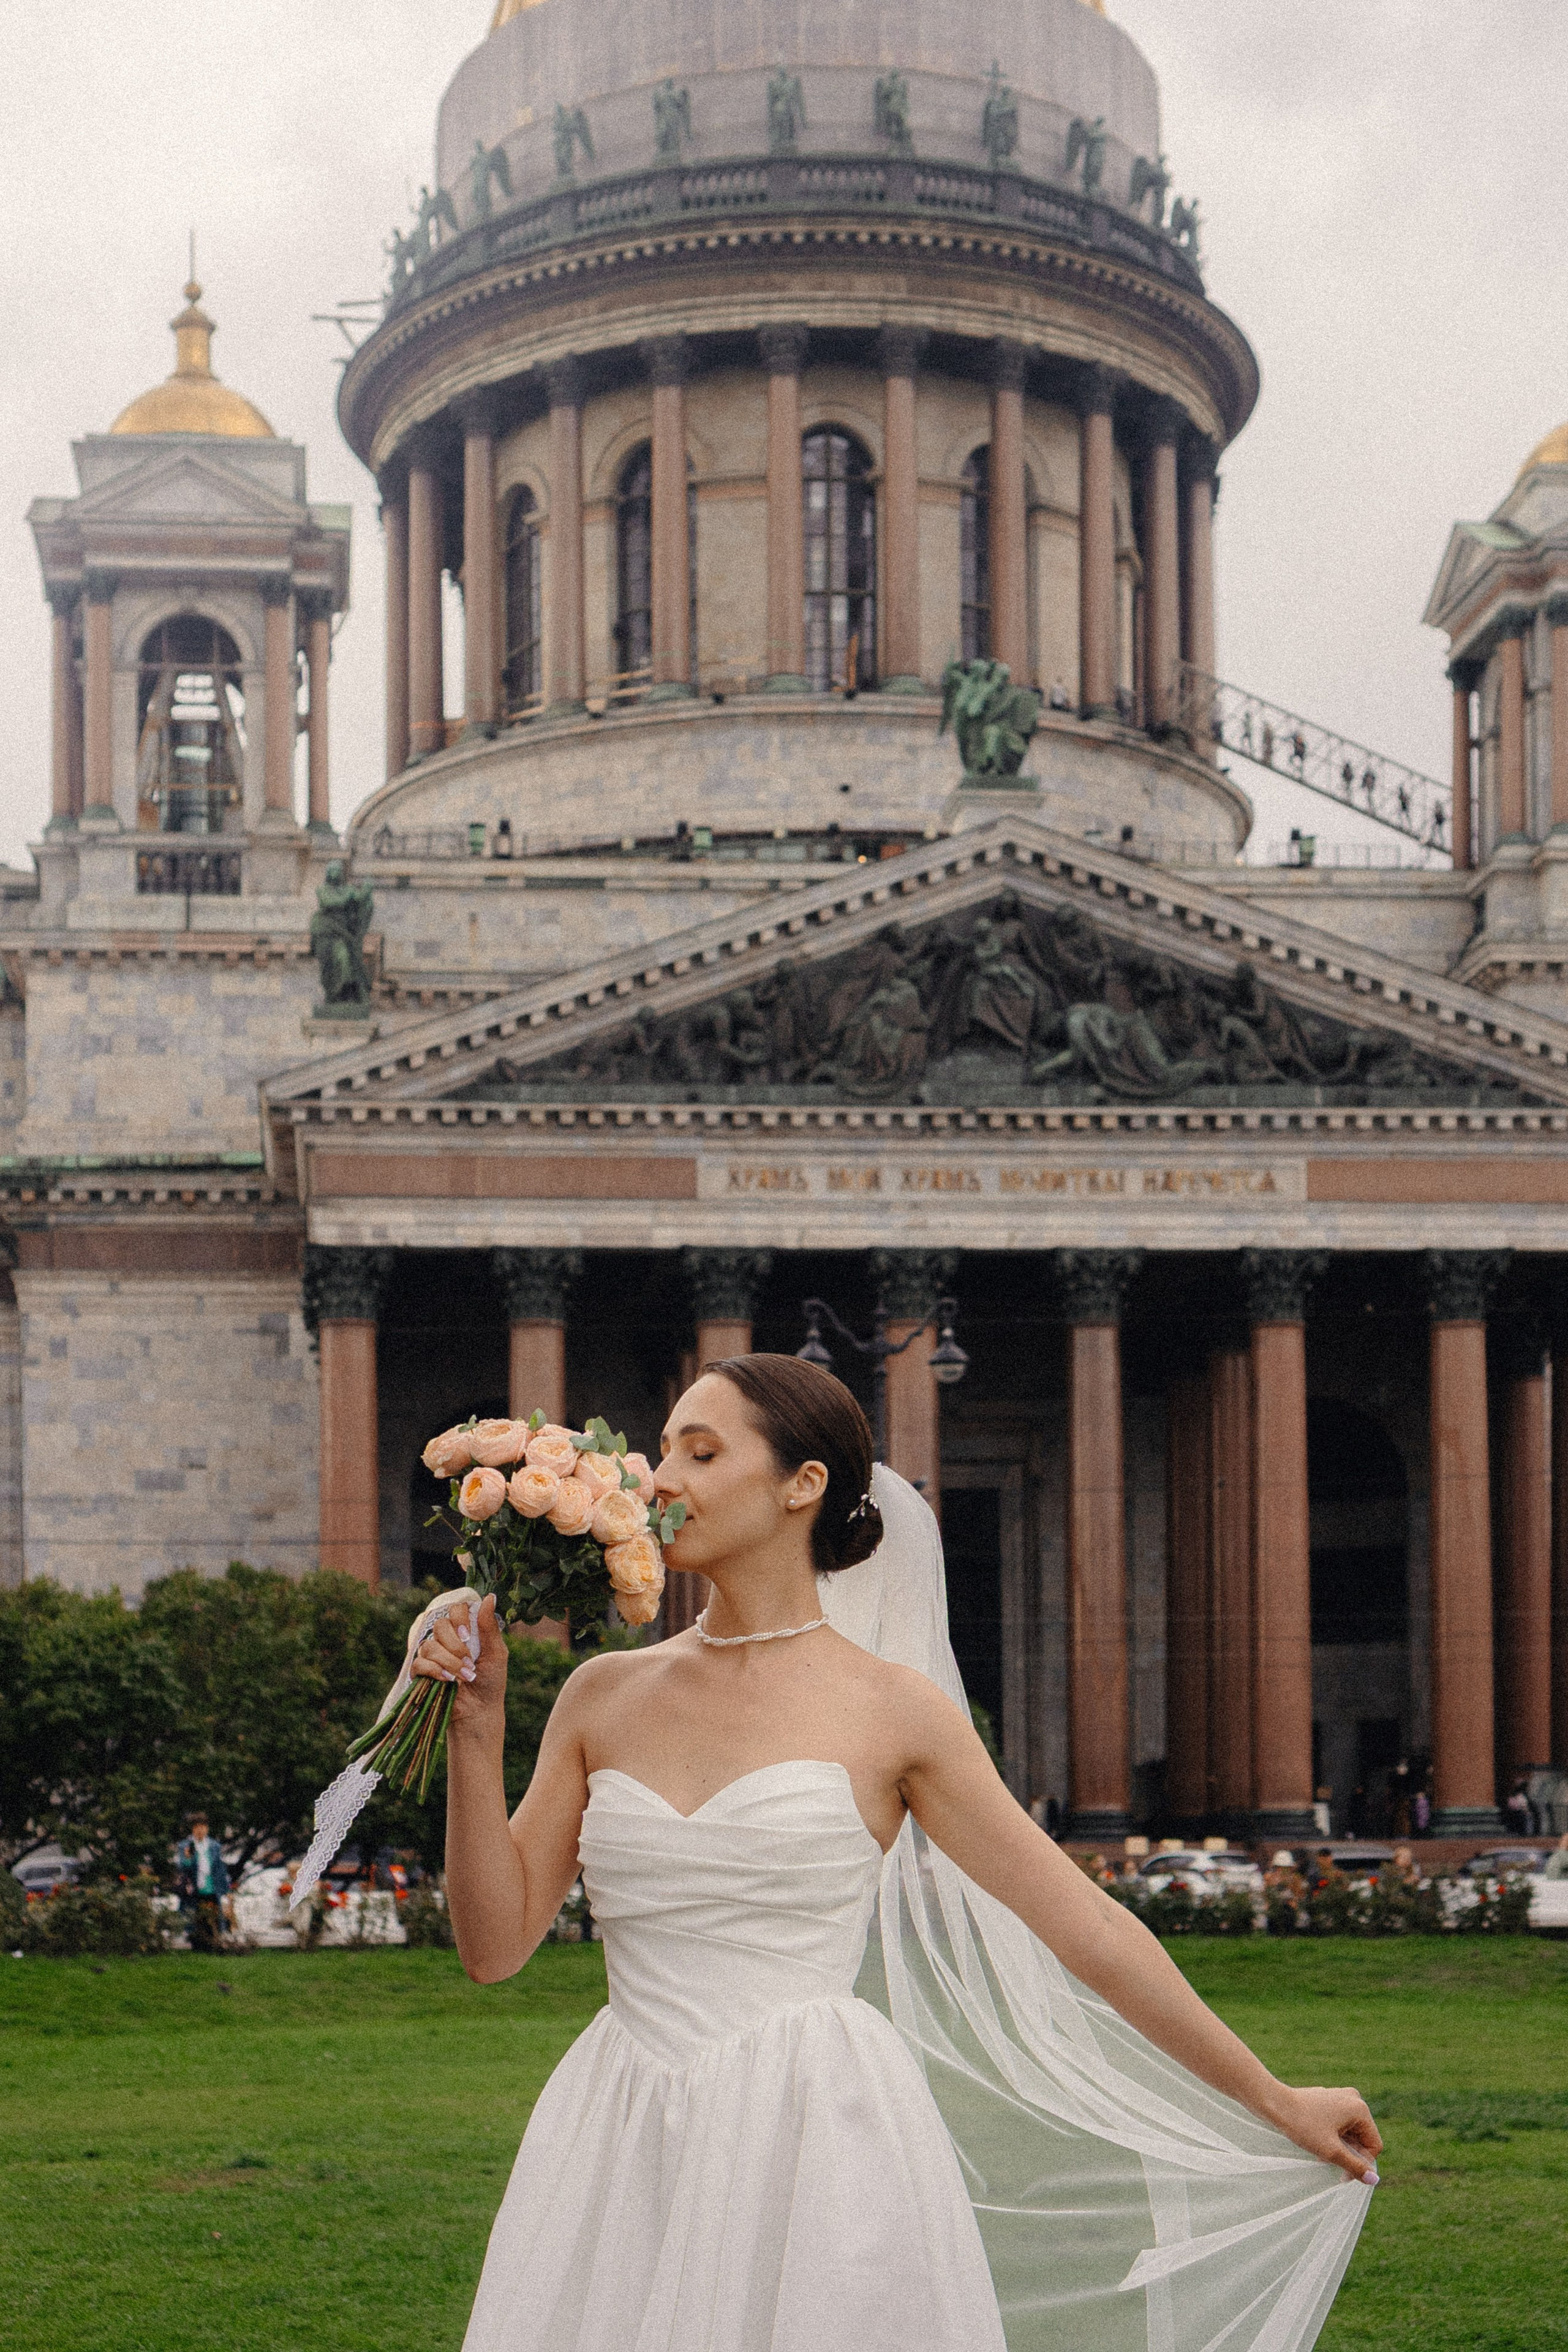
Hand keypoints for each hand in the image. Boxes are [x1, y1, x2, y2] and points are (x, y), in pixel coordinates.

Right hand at [409, 1593, 509, 1732]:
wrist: (479, 1711)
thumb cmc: (490, 1681)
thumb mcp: (496, 1652)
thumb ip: (489, 1626)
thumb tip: (489, 1597)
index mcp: (463, 1630)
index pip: (453, 1608)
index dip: (459, 1619)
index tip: (468, 1635)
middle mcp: (445, 1639)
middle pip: (439, 1625)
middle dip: (456, 1645)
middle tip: (469, 1661)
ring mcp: (431, 1656)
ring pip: (429, 1645)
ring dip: (449, 1662)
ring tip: (464, 1677)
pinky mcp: (421, 1673)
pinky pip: (419, 1663)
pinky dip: (435, 1671)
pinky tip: (448, 1681)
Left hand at [1268, 2084, 1381, 2182]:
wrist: (1274, 2104)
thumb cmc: (1303, 2126)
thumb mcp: (1331, 2151)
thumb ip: (1355, 2166)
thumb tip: (1374, 2180)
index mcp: (1360, 2108)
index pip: (1374, 2145)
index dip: (1362, 2164)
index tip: (1343, 2175)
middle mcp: (1353, 2099)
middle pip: (1362, 2138)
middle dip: (1348, 2154)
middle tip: (1328, 2163)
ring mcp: (1340, 2097)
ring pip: (1349, 2133)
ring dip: (1338, 2148)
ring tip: (1321, 2154)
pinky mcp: (1328, 2100)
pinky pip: (1339, 2124)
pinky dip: (1331, 2137)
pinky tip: (1316, 2142)